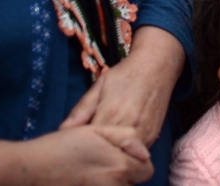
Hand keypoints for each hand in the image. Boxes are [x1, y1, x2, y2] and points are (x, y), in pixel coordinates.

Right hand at [0, 126, 152, 185]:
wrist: (29, 170)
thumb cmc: (61, 147)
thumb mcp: (95, 130)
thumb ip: (126, 138)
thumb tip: (144, 153)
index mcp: (119, 166)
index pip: (146, 171)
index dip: (136, 162)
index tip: (122, 157)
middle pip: (132, 184)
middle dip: (125, 176)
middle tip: (103, 165)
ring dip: (112, 183)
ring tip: (93, 173)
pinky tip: (84, 181)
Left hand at [61, 27, 184, 145]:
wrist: (157, 65)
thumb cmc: (125, 73)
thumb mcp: (99, 85)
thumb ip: (80, 110)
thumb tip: (62, 131)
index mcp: (110, 113)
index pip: (89, 142)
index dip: (80, 144)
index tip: (76, 140)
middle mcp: (128, 125)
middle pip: (105, 151)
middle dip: (95, 150)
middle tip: (89, 143)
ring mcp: (143, 132)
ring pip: (122, 155)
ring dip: (112, 152)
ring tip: (105, 142)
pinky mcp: (153, 134)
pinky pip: (136, 153)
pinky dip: (126, 151)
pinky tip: (119, 142)